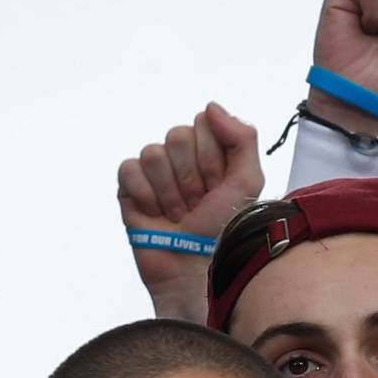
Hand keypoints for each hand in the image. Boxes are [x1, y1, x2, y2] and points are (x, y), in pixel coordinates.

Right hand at [117, 103, 263, 322]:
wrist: (195, 269)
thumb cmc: (224, 229)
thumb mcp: (248, 182)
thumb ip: (242, 138)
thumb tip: (210, 107)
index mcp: (211, 151)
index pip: (203, 124)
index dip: (213, 158)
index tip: (219, 187)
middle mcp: (181, 158)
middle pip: (177, 136)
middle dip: (191, 176)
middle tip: (197, 204)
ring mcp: (154, 173)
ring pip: (153, 153)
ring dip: (170, 192)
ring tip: (179, 215)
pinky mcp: (129, 190)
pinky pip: (129, 169)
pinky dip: (146, 196)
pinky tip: (156, 216)